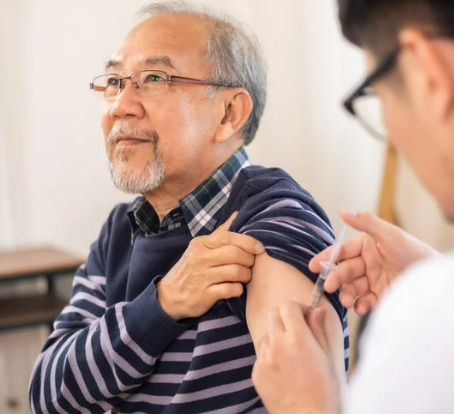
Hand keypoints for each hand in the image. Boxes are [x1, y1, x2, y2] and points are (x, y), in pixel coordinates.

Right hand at [157, 212, 264, 319]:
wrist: (170, 296)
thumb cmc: (191, 269)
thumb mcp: (201, 248)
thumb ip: (221, 233)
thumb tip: (238, 214)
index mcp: (201, 244)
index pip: (228, 237)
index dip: (248, 241)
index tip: (259, 248)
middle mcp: (200, 258)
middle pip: (235, 254)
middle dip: (249, 260)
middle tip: (251, 265)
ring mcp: (201, 277)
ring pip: (235, 272)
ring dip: (246, 275)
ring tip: (245, 277)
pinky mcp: (204, 295)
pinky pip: (230, 290)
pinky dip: (238, 289)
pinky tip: (236, 288)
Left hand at [252, 301, 339, 413]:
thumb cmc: (325, 391)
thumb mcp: (327, 357)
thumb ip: (318, 329)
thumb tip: (316, 309)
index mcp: (298, 338)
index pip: (288, 306)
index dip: (298, 309)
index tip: (305, 317)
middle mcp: (277, 345)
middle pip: (273, 314)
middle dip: (284, 317)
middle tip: (296, 330)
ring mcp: (264, 359)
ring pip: (266, 335)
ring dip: (276, 337)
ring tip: (291, 355)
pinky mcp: (256, 373)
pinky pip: (261, 355)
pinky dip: (270, 357)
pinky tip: (284, 371)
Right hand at [309, 210, 441, 314]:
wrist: (434, 280)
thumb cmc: (415, 252)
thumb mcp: (391, 235)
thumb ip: (367, 223)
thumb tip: (344, 211)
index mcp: (367, 246)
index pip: (342, 251)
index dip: (327, 257)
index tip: (313, 266)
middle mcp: (368, 263)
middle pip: (345, 271)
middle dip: (336, 278)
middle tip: (329, 286)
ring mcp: (374, 280)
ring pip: (352, 287)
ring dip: (347, 294)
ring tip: (346, 302)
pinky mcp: (382, 296)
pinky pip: (366, 301)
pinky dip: (361, 305)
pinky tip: (361, 308)